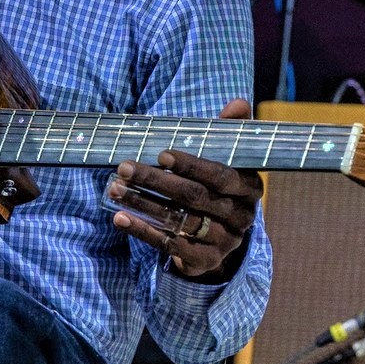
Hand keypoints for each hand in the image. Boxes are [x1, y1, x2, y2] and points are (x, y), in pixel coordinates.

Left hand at [108, 98, 261, 280]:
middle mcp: (241, 216)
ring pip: (179, 220)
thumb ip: (230, 131)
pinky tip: (120, 218)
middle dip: (156, 180)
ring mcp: (224, 241)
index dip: (191, 165)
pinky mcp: (205, 260)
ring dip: (143, 204)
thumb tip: (237, 103)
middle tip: (124, 168)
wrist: (221, 235)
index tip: (161, 154)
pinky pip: (170, 245)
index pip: (220, 175)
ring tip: (115, 190)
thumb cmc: (218, 186)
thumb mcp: (227, 158)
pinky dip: (143, 231)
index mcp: (250, 188)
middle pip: (194, 197)